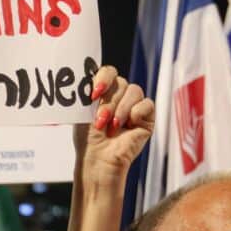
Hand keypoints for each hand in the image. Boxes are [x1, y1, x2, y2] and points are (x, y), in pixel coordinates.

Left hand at [80, 66, 153, 188]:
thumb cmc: (88, 138)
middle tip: (100, 120)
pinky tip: (128, 125)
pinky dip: (136, 113)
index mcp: (104, 91)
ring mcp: (134, 106)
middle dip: (109, 102)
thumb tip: (87, 75)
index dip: (103, 79)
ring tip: (112, 127)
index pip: (108, 72)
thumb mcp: (84, 111)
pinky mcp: (147, 118)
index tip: (94, 94)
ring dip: (120, 109)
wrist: (98, 159)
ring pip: (134, 91)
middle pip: (121, 82)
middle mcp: (119, 96)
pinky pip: (147, 104)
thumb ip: (88, 91)